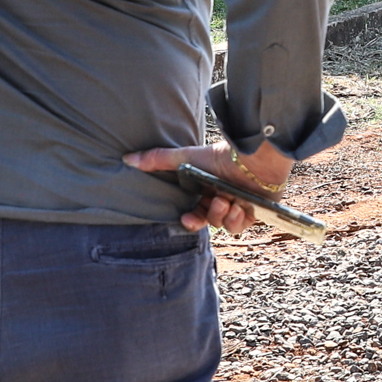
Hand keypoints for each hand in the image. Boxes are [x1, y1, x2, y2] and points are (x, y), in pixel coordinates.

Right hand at [123, 139, 296, 233]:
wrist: (252, 156)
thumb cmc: (219, 155)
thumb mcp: (185, 158)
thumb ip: (157, 160)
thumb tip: (126, 159)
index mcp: (207, 189)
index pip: (196, 212)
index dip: (190, 220)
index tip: (186, 218)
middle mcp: (223, 198)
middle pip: (209, 220)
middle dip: (205, 218)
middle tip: (204, 211)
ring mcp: (239, 205)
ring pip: (224, 224)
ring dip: (222, 214)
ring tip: (225, 200)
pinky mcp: (255, 210)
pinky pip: (241, 226)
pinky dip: (237, 218)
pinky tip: (238, 206)